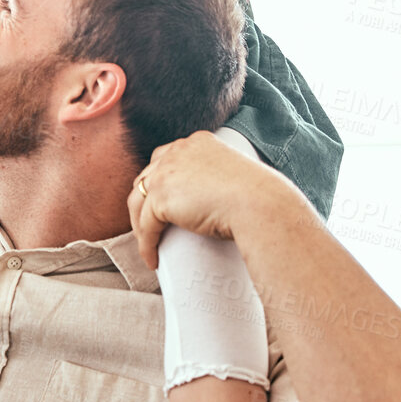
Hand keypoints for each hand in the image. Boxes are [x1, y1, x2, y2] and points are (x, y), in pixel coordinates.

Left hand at [127, 130, 309, 269]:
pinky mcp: (161, 196)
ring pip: (139, 202)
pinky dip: (146, 244)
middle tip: (152, 227)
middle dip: (145, 203)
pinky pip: (145, 225)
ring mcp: (166, 171)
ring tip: (150, 246)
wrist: (260, 204)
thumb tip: (211, 200)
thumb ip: (217, 179)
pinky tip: (152, 259)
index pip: (165, 158)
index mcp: (197, 142)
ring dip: (141, 226)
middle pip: (147, 178)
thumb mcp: (233, 177)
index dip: (160, 182)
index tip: (162, 203)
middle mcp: (177, 151)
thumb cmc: (258, 199)